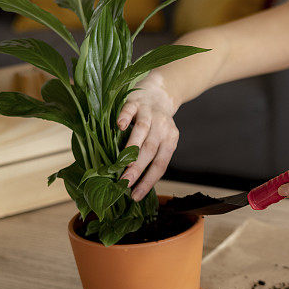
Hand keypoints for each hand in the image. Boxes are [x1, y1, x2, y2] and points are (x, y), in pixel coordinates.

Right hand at [116, 73, 179, 200]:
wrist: (160, 92)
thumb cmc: (156, 124)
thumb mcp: (160, 140)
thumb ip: (150, 156)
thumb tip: (134, 183)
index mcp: (170, 140)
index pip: (160, 165)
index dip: (148, 181)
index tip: (135, 195)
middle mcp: (162, 127)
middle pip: (150, 150)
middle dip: (137, 169)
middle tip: (124, 184)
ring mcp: (149, 113)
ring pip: (142, 131)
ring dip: (131, 149)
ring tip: (121, 164)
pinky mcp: (136, 101)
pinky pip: (130, 110)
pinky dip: (125, 117)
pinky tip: (118, 126)